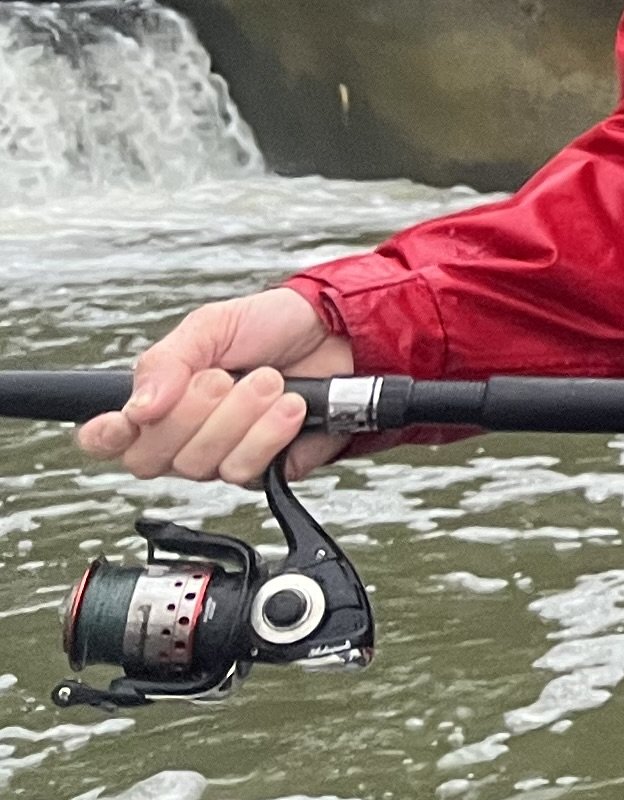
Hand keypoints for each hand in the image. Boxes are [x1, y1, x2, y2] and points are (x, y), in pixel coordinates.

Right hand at [75, 291, 356, 484]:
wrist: (341, 333)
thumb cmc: (271, 327)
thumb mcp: (211, 327)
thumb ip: (166, 363)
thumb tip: (136, 408)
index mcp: (158, 402)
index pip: (106, 439)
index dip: (106, 437)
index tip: (126, 421)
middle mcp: (184, 437)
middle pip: (150, 458)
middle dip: (191, 414)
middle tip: (224, 378)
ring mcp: (222, 456)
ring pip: (201, 465)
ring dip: (239, 417)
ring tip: (270, 381)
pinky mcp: (265, 470)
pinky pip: (248, 472)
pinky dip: (270, 434)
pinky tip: (291, 407)